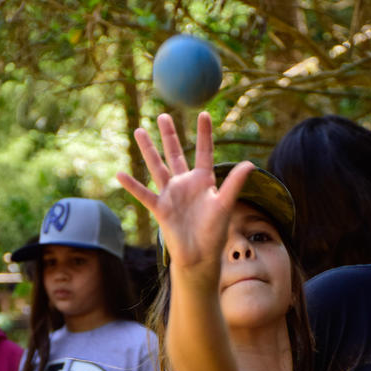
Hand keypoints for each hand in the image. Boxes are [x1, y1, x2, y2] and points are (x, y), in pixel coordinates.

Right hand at [116, 112, 253, 277]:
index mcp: (204, 181)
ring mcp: (171, 195)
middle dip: (169, 135)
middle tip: (163, 115)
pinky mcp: (160, 208)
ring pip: (157, 167)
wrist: (199, 256)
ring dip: (148, 150)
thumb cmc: (215, 233)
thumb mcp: (225, 206)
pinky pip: (144, 194)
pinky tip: (120, 174)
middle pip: (176, 154)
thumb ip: (234, 184)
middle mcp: (186, 184)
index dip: (204, 133)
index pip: (204, 152)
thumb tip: (250, 164)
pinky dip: (132, 185)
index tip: (203, 113)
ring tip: (138, 130)